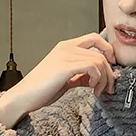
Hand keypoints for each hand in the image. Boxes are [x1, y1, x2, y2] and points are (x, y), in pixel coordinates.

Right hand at [0, 33, 115, 126]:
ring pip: (99, 60)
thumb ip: (81, 75)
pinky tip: (92, 89)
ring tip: (98, 91)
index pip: (95, 38)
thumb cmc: (41, 90)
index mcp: (65, 47)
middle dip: (109, 72)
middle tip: (108, 88)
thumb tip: (96, 79)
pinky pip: (92, 67)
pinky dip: (98, 79)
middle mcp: (66, 47)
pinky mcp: (65, 66)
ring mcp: (65, 55)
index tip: (110, 68)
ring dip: (104, 79)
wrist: (24, 97)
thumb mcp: (66, 80)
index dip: (108, 51)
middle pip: (101, 52)